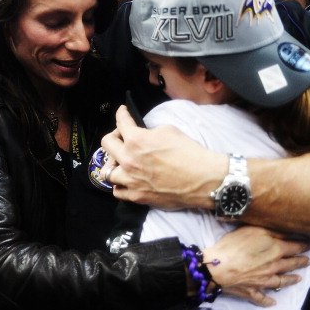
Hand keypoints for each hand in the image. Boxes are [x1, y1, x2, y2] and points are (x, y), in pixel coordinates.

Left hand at [101, 105, 224, 209]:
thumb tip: (142, 134)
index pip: (121, 122)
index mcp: (136, 140)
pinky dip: (119, 184)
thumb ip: (148, 132)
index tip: (123, 112)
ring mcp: (130, 180)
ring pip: (107, 171)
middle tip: (123, 136)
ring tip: (123, 162)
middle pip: (106, 143)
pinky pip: (117, 191)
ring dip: (114, 163)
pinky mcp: (137, 196)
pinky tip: (126, 180)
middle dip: (114, 136)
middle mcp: (128, 160)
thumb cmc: (189, 153)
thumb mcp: (168, 130)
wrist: (203, 179)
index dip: (121, 114)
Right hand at [203, 225, 309, 306]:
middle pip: (291, 264)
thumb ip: (273, 231)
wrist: (217, 268)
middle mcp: (274, 267)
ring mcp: (264, 282)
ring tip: (298, 278)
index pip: (295, 247)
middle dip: (301, 261)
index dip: (303, 245)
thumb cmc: (234, 245)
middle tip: (307, 261)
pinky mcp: (252, 292)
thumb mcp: (254, 229)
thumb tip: (288, 233)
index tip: (309, 244)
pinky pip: (263, 298)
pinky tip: (273, 301)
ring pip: (282, 282)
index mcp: (276, 250)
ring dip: (291, 280)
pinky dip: (269, 300)